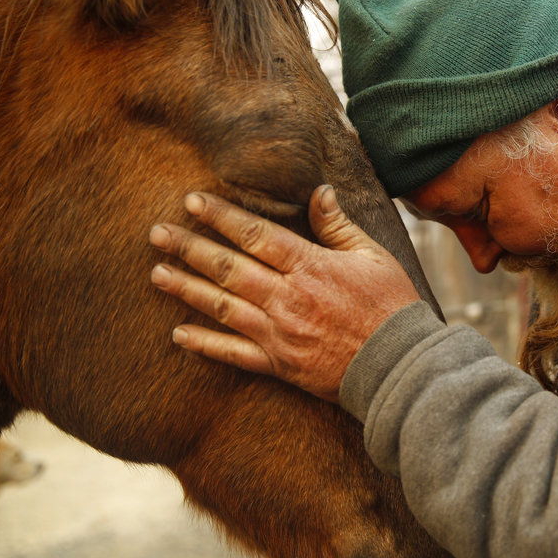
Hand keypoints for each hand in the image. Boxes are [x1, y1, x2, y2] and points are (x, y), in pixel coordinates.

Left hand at [148, 186, 420, 401]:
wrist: (400, 366)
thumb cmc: (392, 306)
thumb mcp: (374, 256)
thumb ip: (338, 225)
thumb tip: (318, 191)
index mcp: (310, 267)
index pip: (255, 234)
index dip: (221, 216)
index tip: (192, 201)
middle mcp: (288, 299)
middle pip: (229, 268)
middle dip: (189, 248)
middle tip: (157, 233)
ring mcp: (280, 334)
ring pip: (223, 307)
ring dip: (187, 289)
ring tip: (157, 273)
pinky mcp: (280, 365)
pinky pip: (234, 354)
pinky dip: (205, 344)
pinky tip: (179, 333)